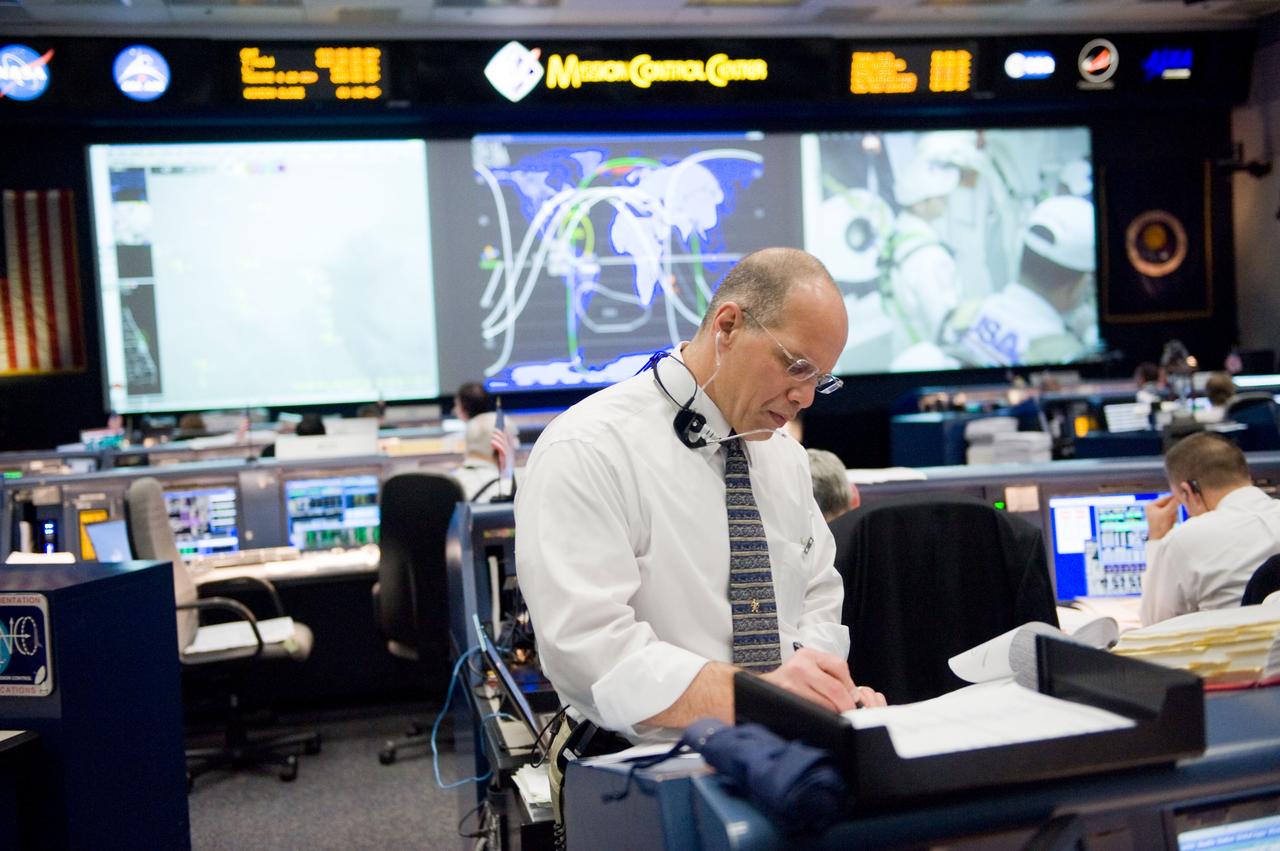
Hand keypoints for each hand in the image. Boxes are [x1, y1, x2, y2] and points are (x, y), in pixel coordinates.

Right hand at [759, 647, 886, 712]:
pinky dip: (822, 717)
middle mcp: (799, 666)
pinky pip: (813, 712)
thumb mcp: (808, 668)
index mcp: (808, 655)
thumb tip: (855, 697)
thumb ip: (830, 676)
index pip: (839, 667)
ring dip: (835, 713)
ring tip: (836, 716)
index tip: (854, 699)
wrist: (760, 690)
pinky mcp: (787, 699)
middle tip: (851, 714)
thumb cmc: (790, 682)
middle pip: (835, 688)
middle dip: (847, 705)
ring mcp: (791, 683)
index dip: (851, 686)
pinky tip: (822, 718)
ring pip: (826, 703)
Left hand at [1145, 493, 1178, 540]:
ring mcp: (1159, 514)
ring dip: (1173, 515)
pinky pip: (1172, 516)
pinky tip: (1170, 523)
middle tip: (1172, 515)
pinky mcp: (1164, 520)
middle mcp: (1154, 508)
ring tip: (1169, 521)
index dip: (1174, 498)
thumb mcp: (1167, 513)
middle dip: (1173, 510)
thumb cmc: (1160, 527)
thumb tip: (1180, 495)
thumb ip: (1174, 504)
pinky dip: (1173, 519)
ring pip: (1172, 510)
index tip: (1184, 496)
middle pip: (1169, 504)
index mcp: (1151, 505)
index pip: (1165, 498)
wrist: (1159, 540)